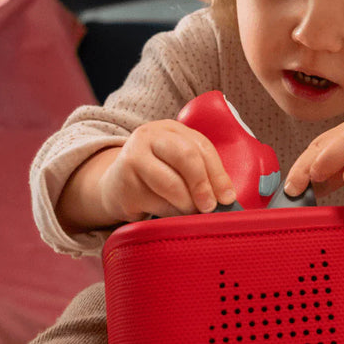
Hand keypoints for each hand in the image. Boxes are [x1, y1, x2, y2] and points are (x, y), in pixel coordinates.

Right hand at [57, 120, 236, 231]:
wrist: (115, 186)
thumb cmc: (156, 177)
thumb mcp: (176, 165)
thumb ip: (199, 173)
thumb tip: (225, 199)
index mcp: (171, 129)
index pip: (202, 147)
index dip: (218, 174)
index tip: (228, 198)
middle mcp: (151, 136)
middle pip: (187, 156)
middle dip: (203, 185)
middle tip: (209, 207)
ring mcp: (134, 155)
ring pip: (170, 183)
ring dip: (186, 204)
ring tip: (189, 212)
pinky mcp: (123, 180)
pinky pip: (155, 202)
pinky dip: (169, 213)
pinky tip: (169, 214)